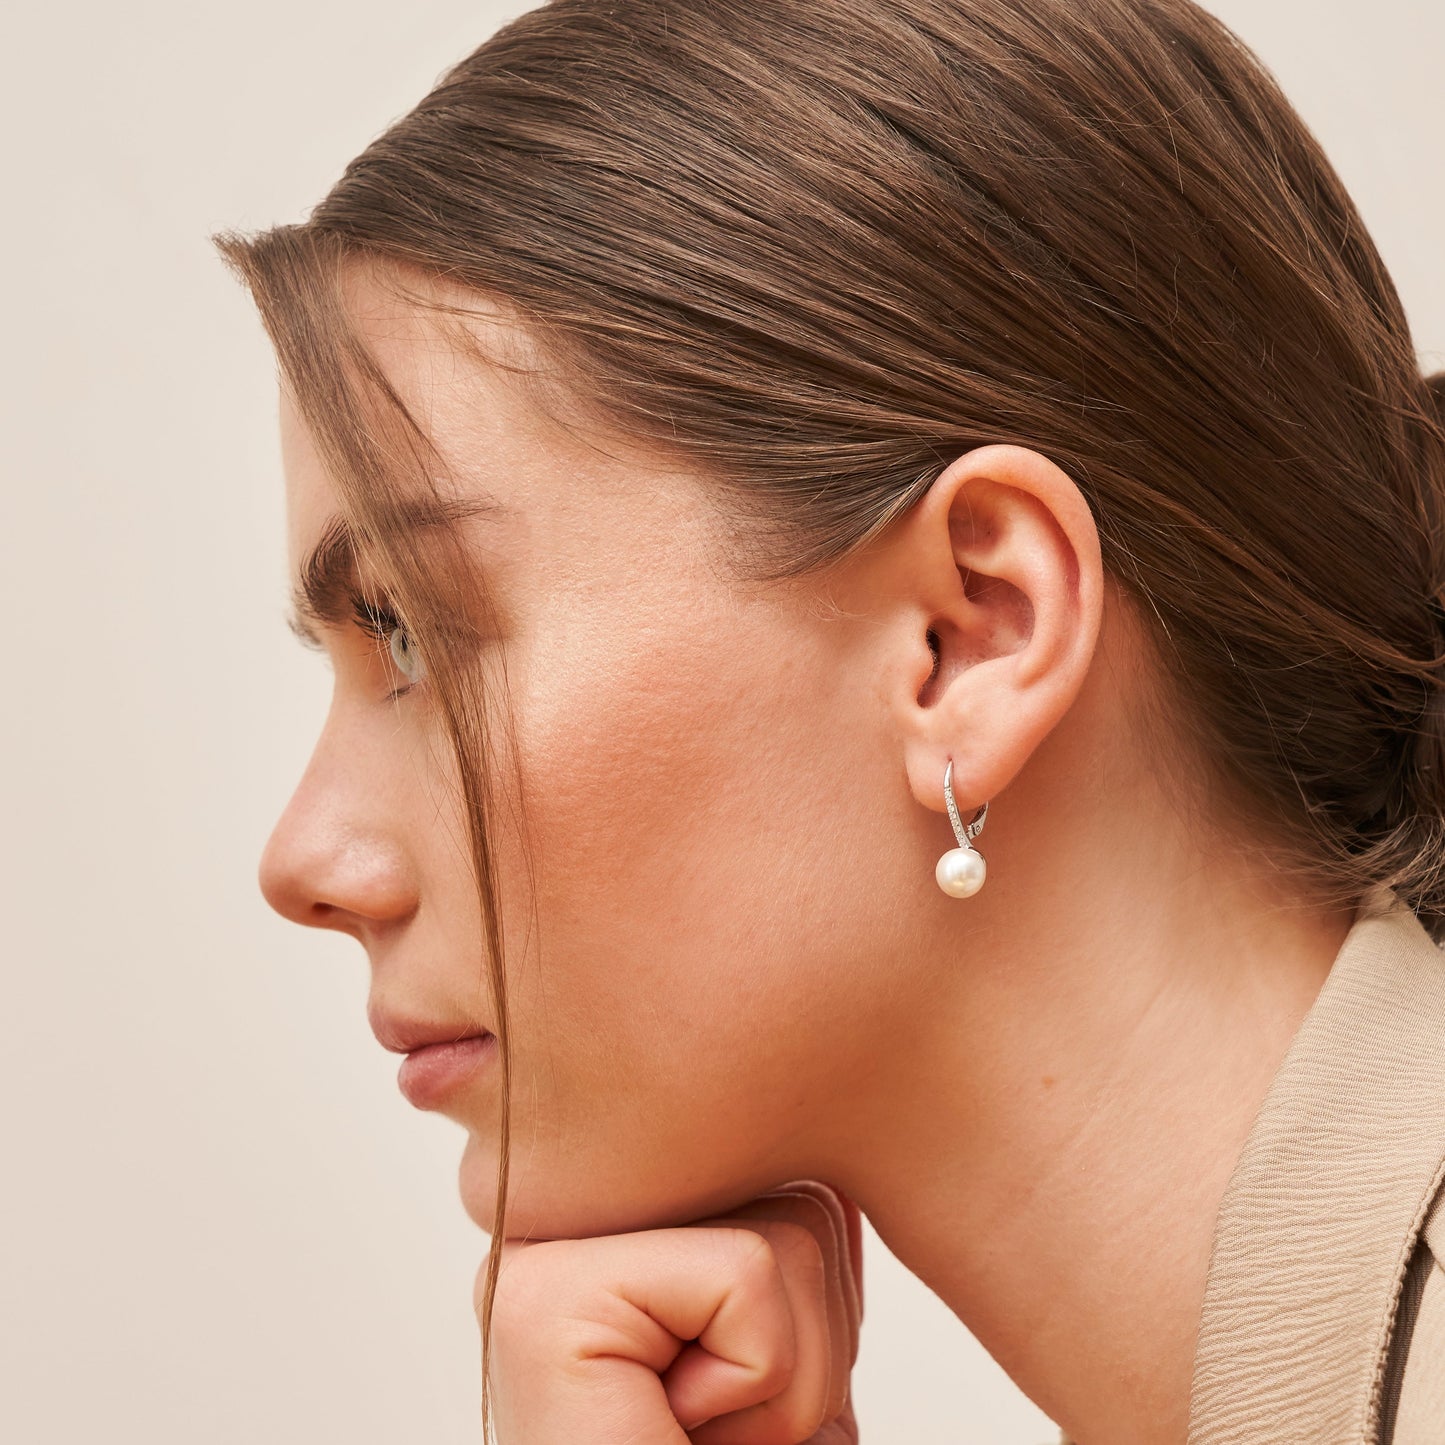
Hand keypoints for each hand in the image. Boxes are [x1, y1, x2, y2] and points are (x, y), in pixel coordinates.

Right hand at [477, 1178, 864, 1442]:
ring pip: (787, 1233)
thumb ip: (792, 1257)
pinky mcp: (546, 1294)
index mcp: (621, 1223)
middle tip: (714, 1424)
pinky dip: (761, 1381)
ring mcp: (545, 1245)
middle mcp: (572, 1218)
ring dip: (788, 1375)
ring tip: (693, 1430)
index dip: (815, 1318)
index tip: (731, 1399)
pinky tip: (670, 1425)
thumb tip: (833, 1150)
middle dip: (805, 1343)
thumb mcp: (783, 1366)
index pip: (791, 1182)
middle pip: (794, 1199)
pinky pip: (750, 1275)